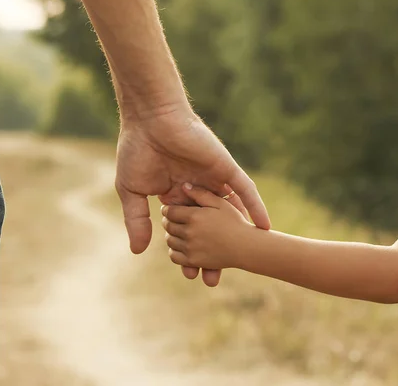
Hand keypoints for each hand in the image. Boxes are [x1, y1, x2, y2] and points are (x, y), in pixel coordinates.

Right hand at [115, 108, 269, 285]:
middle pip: (210, 228)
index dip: (189, 252)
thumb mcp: (132, 192)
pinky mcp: (225, 167)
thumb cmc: (137, 150)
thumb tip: (138, 251)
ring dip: (236, 235)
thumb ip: (138, 220)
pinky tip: (264, 226)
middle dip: (212, 253)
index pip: (187, 230)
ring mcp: (213, 179)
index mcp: (177, 196)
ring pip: (229, 213)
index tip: (190, 274)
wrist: (150, 119)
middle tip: (213, 279)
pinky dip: (255, 207)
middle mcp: (198, 191)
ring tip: (241, 261)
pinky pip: (245, 189)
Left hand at [161, 183, 250, 269]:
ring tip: (179, 232)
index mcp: (194, 216)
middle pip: (168, 225)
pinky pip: (174, 256)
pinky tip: (183, 245)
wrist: (246, 246)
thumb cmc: (235, 221)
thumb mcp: (221, 203)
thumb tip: (184, 186)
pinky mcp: (193, 261)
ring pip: (170, 240)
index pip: (169, 211)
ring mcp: (190, 248)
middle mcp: (189, 232)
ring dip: (172, 235)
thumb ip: (201, 193)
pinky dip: (175, 251)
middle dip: (169, 221)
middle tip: (174, 220)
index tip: (171, 209)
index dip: (168, 209)